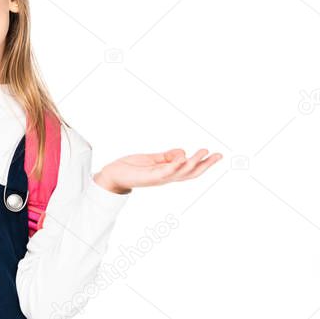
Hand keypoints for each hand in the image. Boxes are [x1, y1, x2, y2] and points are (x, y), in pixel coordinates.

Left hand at [94, 148, 222, 193]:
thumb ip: (167, 156)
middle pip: (190, 173)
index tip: (217, 155)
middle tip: (218, 155)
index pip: (190, 169)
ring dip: (193, 164)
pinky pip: (165, 172)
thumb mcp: (152, 159)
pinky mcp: (149, 177)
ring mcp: (158, 178)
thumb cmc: (130, 168)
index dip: (204, 163)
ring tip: (203, 153)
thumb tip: (183, 151)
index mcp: (168, 173)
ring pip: (181, 173)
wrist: (112, 175)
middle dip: (205, 165)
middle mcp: (166, 177)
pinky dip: (175, 166)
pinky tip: (183, 158)